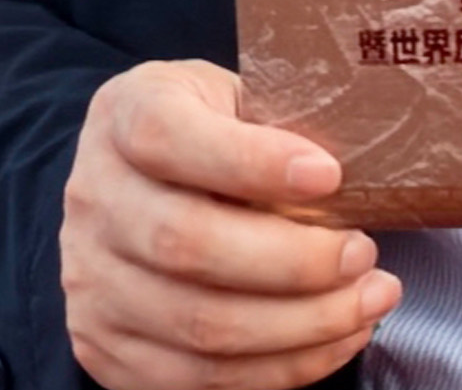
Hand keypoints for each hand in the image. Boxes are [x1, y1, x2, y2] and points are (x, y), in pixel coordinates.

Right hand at [61, 61, 398, 389]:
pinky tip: (335, 337)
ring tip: (369, 300)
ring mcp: (92, 281)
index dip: (250, 162)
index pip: (168, 137)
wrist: (134, 185)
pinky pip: (203, 378)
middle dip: (294, 261)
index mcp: (123, 116)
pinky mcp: (107, 348)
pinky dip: (285, 366)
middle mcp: (95, 199)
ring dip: (304, 324)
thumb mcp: (230, 99)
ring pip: (201, 327)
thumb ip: (273, 125)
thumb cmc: (206, 134)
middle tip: (363, 253)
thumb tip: (350, 181)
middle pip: (186, 245)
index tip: (330, 174)